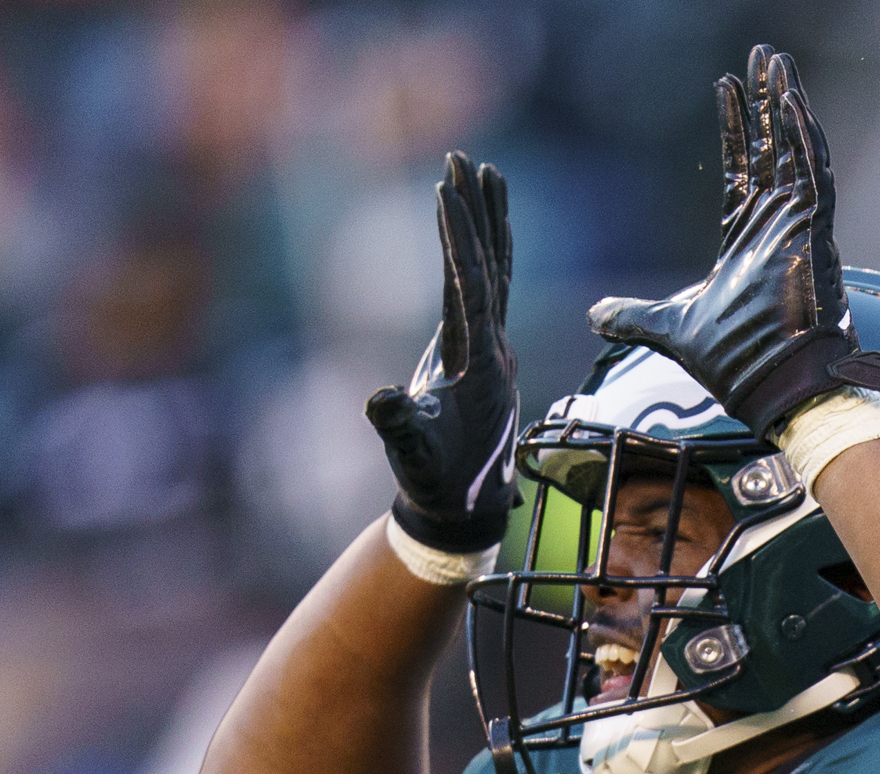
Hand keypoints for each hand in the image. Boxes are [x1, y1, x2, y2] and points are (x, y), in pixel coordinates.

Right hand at [365, 150, 518, 554]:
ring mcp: (492, 346)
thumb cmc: (436, 482)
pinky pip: (487, 289)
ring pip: (497, 272)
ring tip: (484, 171)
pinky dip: (482, 251)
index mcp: (480, 363)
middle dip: (478, 212)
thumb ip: (399, 427)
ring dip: (489, 221)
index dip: (462, 239)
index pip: (473, 287)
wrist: (465, 508)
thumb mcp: (412, 457)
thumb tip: (382, 400)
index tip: (451, 192)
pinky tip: (475, 223)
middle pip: (491, 266)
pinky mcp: (480, 349)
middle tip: (467, 159)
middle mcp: (495, 347)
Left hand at [587, 45, 879, 438]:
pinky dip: (806, 144)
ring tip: (779, 64)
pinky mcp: (815, 240)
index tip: (726, 84)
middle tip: (764, 55)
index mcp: (747, 239)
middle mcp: (777, 227)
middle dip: (767, 101)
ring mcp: (799, 231)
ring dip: (789, 107)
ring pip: (797, 154)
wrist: (773, 391)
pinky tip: (795, 106)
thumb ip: (634, 316)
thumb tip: (593, 316)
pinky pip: (815, 181)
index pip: (741, 168)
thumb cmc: (736, 364)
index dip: (734, 126)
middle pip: (771, 149)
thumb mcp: (670, 329)